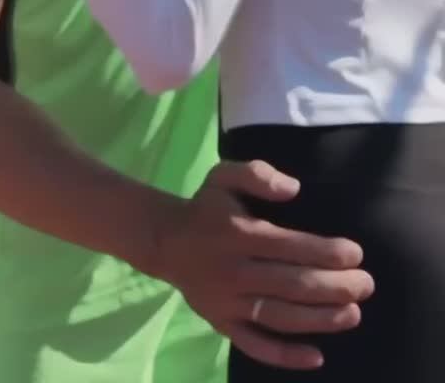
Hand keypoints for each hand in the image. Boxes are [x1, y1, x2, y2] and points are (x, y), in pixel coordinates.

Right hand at [154, 160, 373, 371]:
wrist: (165, 241)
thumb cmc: (206, 207)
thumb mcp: (223, 175)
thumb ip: (256, 174)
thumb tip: (294, 188)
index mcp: (237, 233)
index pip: (288, 246)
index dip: (325, 252)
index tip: (355, 253)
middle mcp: (233, 270)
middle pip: (290, 284)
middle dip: (333, 287)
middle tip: (366, 285)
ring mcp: (227, 302)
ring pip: (279, 316)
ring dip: (320, 319)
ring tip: (352, 314)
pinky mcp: (222, 324)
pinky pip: (255, 345)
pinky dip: (285, 355)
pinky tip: (317, 357)